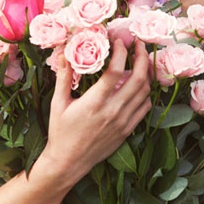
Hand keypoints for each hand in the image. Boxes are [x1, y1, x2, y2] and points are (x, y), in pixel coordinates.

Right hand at [43, 38, 151, 180]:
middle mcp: (113, 111)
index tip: (119, 40)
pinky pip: (144, 107)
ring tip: (141, 60)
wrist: (68, 163)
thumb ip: (63, 76)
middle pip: (138, 78)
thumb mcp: (58, 103)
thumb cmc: (60, 132)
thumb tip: (65, 52)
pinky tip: (140, 83)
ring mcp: (123, 121)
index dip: (120, 51)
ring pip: (145, 92)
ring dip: (146, 72)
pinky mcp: (127, 130)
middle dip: (142, 56)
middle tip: (139, 44)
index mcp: (94, 102)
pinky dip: (145, 92)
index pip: (115, 70)